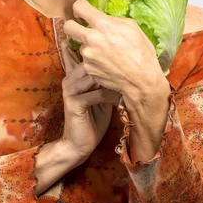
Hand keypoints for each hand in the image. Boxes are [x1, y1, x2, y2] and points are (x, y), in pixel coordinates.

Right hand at [59, 39, 120, 161]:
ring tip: (129, 84)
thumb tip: (125, 67)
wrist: (79, 144)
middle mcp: (70, 80)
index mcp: (75, 76)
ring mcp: (70, 91)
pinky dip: (111, 96)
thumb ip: (106, 82)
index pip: (90, 59)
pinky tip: (121, 100)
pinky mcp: (74, 103)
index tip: (127, 61)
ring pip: (95, 77)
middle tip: (132, 71)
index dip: (109, 58)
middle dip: (113, 67)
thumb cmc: (93, 120)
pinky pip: (96, 94)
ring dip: (114, 81)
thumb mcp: (101, 96)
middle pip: (93, 65)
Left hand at [63, 0, 167, 107]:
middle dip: (73, 25)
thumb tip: (103, 19)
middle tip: (82, 29)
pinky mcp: (87, 68)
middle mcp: (91, 38)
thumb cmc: (141, 51)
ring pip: (80, 45)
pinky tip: (106, 62)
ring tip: (106, 52)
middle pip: (68, 26)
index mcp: (102, 24)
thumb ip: (113, 20)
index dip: (80, 8)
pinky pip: (86, 59)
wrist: (141, 79)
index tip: (83, 13)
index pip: (78, 7)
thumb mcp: (131, 26)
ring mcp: (87, 55)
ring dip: (89, 46)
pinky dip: (94, 60)